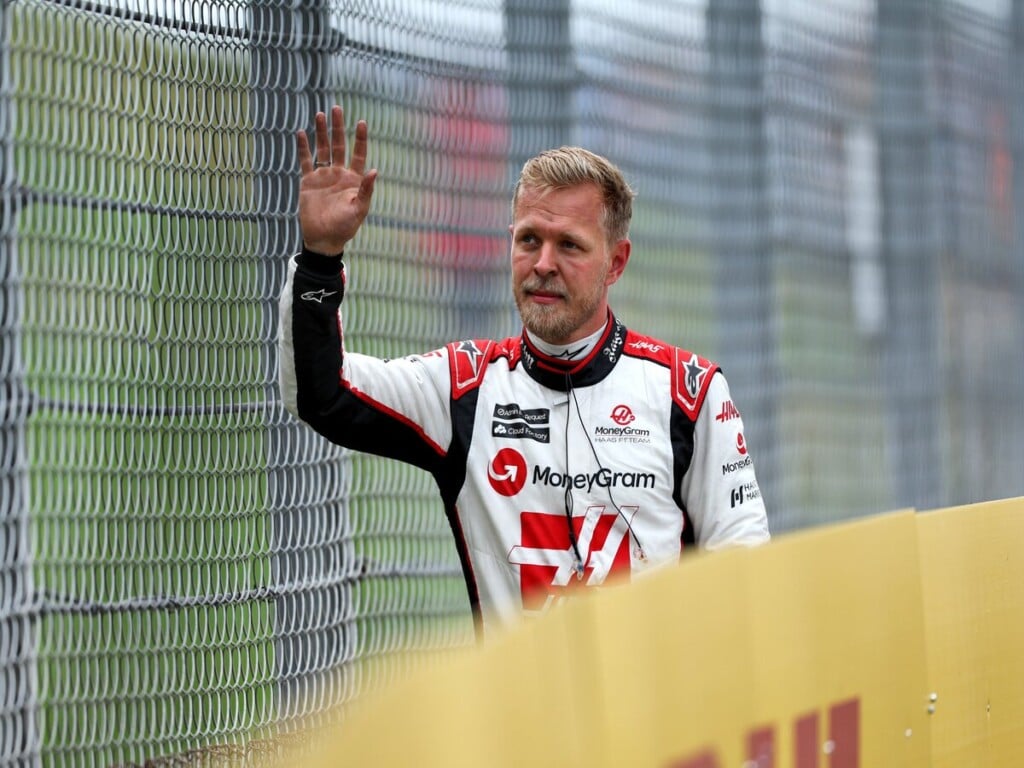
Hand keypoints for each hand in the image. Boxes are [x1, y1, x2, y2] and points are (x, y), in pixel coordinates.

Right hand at [296, 105, 377, 255]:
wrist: (323, 239)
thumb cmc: (345, 227)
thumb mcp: (359, 209)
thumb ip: (366, 190)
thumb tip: (375, 170)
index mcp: (354, 179)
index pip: (358, 154)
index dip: (360, 138)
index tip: (361, 122)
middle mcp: (339, 174)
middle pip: (339, 145)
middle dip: (338, 128)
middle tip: (337, 109)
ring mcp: (323, 176)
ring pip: (322, 149)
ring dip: (321, 133)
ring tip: (320, 114)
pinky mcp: (308, 181)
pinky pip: (305, 161)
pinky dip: (303, 147)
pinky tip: (301, 133)